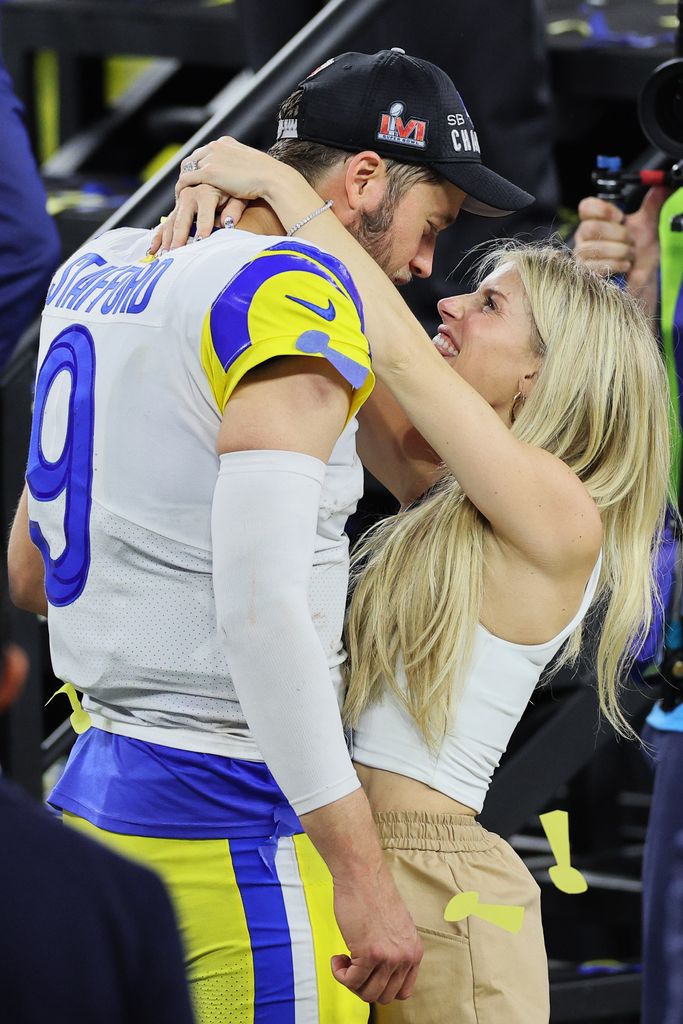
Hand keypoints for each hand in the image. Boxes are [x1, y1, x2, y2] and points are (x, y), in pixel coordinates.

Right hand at [148, 186, 246, 252]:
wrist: (221, 177)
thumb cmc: (233, 191)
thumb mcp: (237, 197)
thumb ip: (234, 209)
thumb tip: (228, 222)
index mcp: (205, 193)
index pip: (204, 215)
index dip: (203, 228)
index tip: (201, 242)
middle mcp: (189, 196)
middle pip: (182, 221)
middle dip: (179, 239)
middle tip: (176, 254)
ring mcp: (180, 204)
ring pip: (170, 224)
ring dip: (166, 240)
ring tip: (165, 255)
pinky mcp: (176, 211)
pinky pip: (164, 225)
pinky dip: (158, 238)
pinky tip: (152, 250)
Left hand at [149, 136, 294, 252]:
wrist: (273, 178)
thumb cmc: (269, 179)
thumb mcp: (252, 168)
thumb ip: (240, 170)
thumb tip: (240, 180)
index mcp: (226, 143)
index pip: (204, 152)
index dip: (198, 167)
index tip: (196, 180)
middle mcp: (216, 146)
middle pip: (192, 159)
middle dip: (187, 174)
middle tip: (185, 190)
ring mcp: (212, 157)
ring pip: (187, 169)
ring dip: (183, 183)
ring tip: (182, 197)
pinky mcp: (209, 171)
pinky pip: (187, 180)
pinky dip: (181, 189)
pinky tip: (181, 200)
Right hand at [330, 864, 422, 1003]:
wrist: (362, 874)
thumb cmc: (372, 894)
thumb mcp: (395, 927)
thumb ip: (395, 949)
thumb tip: (382, 973)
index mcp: (414, 951)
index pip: (403, 991)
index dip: (381, 986)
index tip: (368, 974)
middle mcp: (405, 957)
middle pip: (384, 997)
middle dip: (364, 986)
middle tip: (353, 967)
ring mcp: (389, 957)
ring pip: (367, 993)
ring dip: (351, 981)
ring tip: (345, 960)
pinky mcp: (369, 954)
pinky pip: (351, 982)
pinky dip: (340, 974)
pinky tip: (337, 958)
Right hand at [574, 186, 668, 317]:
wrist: (642, 282)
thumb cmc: (639, 257)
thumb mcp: (648, 227)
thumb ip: (652, 205)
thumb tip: (662, 185)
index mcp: (596, 222)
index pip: (586, 207)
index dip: (604, 210)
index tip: (620, 217)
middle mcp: (584, 239)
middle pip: (590, 228)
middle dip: (619, 235)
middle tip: (630, 243)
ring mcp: (582, 259)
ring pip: (594, 248)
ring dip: (620, 252)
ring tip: (629, 257)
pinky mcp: (584, 276)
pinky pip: (596, 266)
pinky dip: (617, 265)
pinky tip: (624, 268)